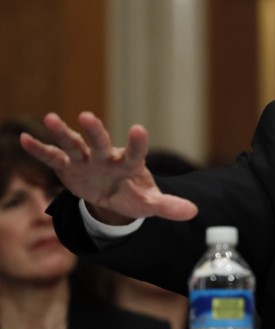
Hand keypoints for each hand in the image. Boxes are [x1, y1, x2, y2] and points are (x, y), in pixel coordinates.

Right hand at [20, 112, 197, 223]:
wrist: (112, 194)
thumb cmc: (133, 194)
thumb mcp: (150, 203)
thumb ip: (169, 206)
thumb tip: (194, 212)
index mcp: (129, 165)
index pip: (135, 152)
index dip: (137, 143)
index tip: (139, 130)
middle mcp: (107, 157)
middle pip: (101, 142)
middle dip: (94, 131)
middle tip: (87, 115)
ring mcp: (86, 160)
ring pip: (74, 144)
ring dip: (63, 133)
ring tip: (51, 118)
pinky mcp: (68, 167)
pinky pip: (53, 157)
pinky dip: (40, 150)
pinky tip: (26, 139)